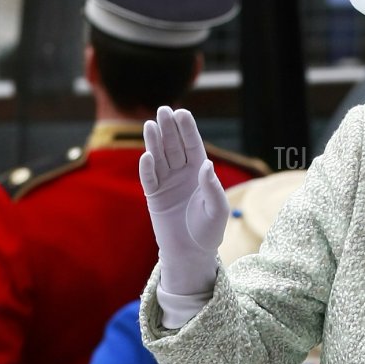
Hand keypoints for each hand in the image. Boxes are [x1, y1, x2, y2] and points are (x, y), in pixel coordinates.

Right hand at [139, 106, 229, 300]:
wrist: (191, 253)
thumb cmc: (209, 232)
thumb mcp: (217, 210)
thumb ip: (213, 188)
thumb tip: (207, 164)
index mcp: (200, 172)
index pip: (193, 145)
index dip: (187, 129)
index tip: (182, 113)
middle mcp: (182, 173)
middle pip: (174, 146)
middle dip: (169, 128)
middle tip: (163, 110)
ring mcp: (167, 183)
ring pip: (159, 157)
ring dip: (154, 141)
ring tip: (150, 124)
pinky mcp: (154, 196)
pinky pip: (149, 179)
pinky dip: (147, 168)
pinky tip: (147, 155)